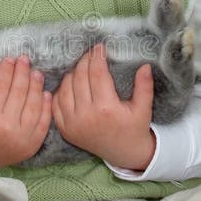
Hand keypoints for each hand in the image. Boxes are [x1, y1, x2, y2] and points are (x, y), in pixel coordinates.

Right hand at [0, 55, 51, 167]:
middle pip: (19, 92)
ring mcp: (22, 138)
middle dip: (22, 72)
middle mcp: (7, 127)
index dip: (7, 70)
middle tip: (24, 60)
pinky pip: (43, 122)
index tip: (10, 59)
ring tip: (36, 73)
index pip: (1, 86)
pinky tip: (45, 93)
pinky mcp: (31, 146)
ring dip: (36, 86)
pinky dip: (46, 106)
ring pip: (34, 104)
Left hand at [52, 44, 156, 170]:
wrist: (124, 154)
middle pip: (79, 77)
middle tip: (90, 54)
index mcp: (106, 108)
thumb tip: (144, 65)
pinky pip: (55, 103)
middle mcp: (86, 115)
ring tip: (82, 68)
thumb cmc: (135, 128)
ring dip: (72, 74)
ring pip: (65, 88)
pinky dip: (60, 91)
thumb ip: (144, 86)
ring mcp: (72, 123)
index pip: (97, 73)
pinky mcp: (65, 129)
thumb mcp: (144, 108)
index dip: (97, 57)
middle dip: (84, 61)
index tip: (99, 47)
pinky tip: (70, 84)